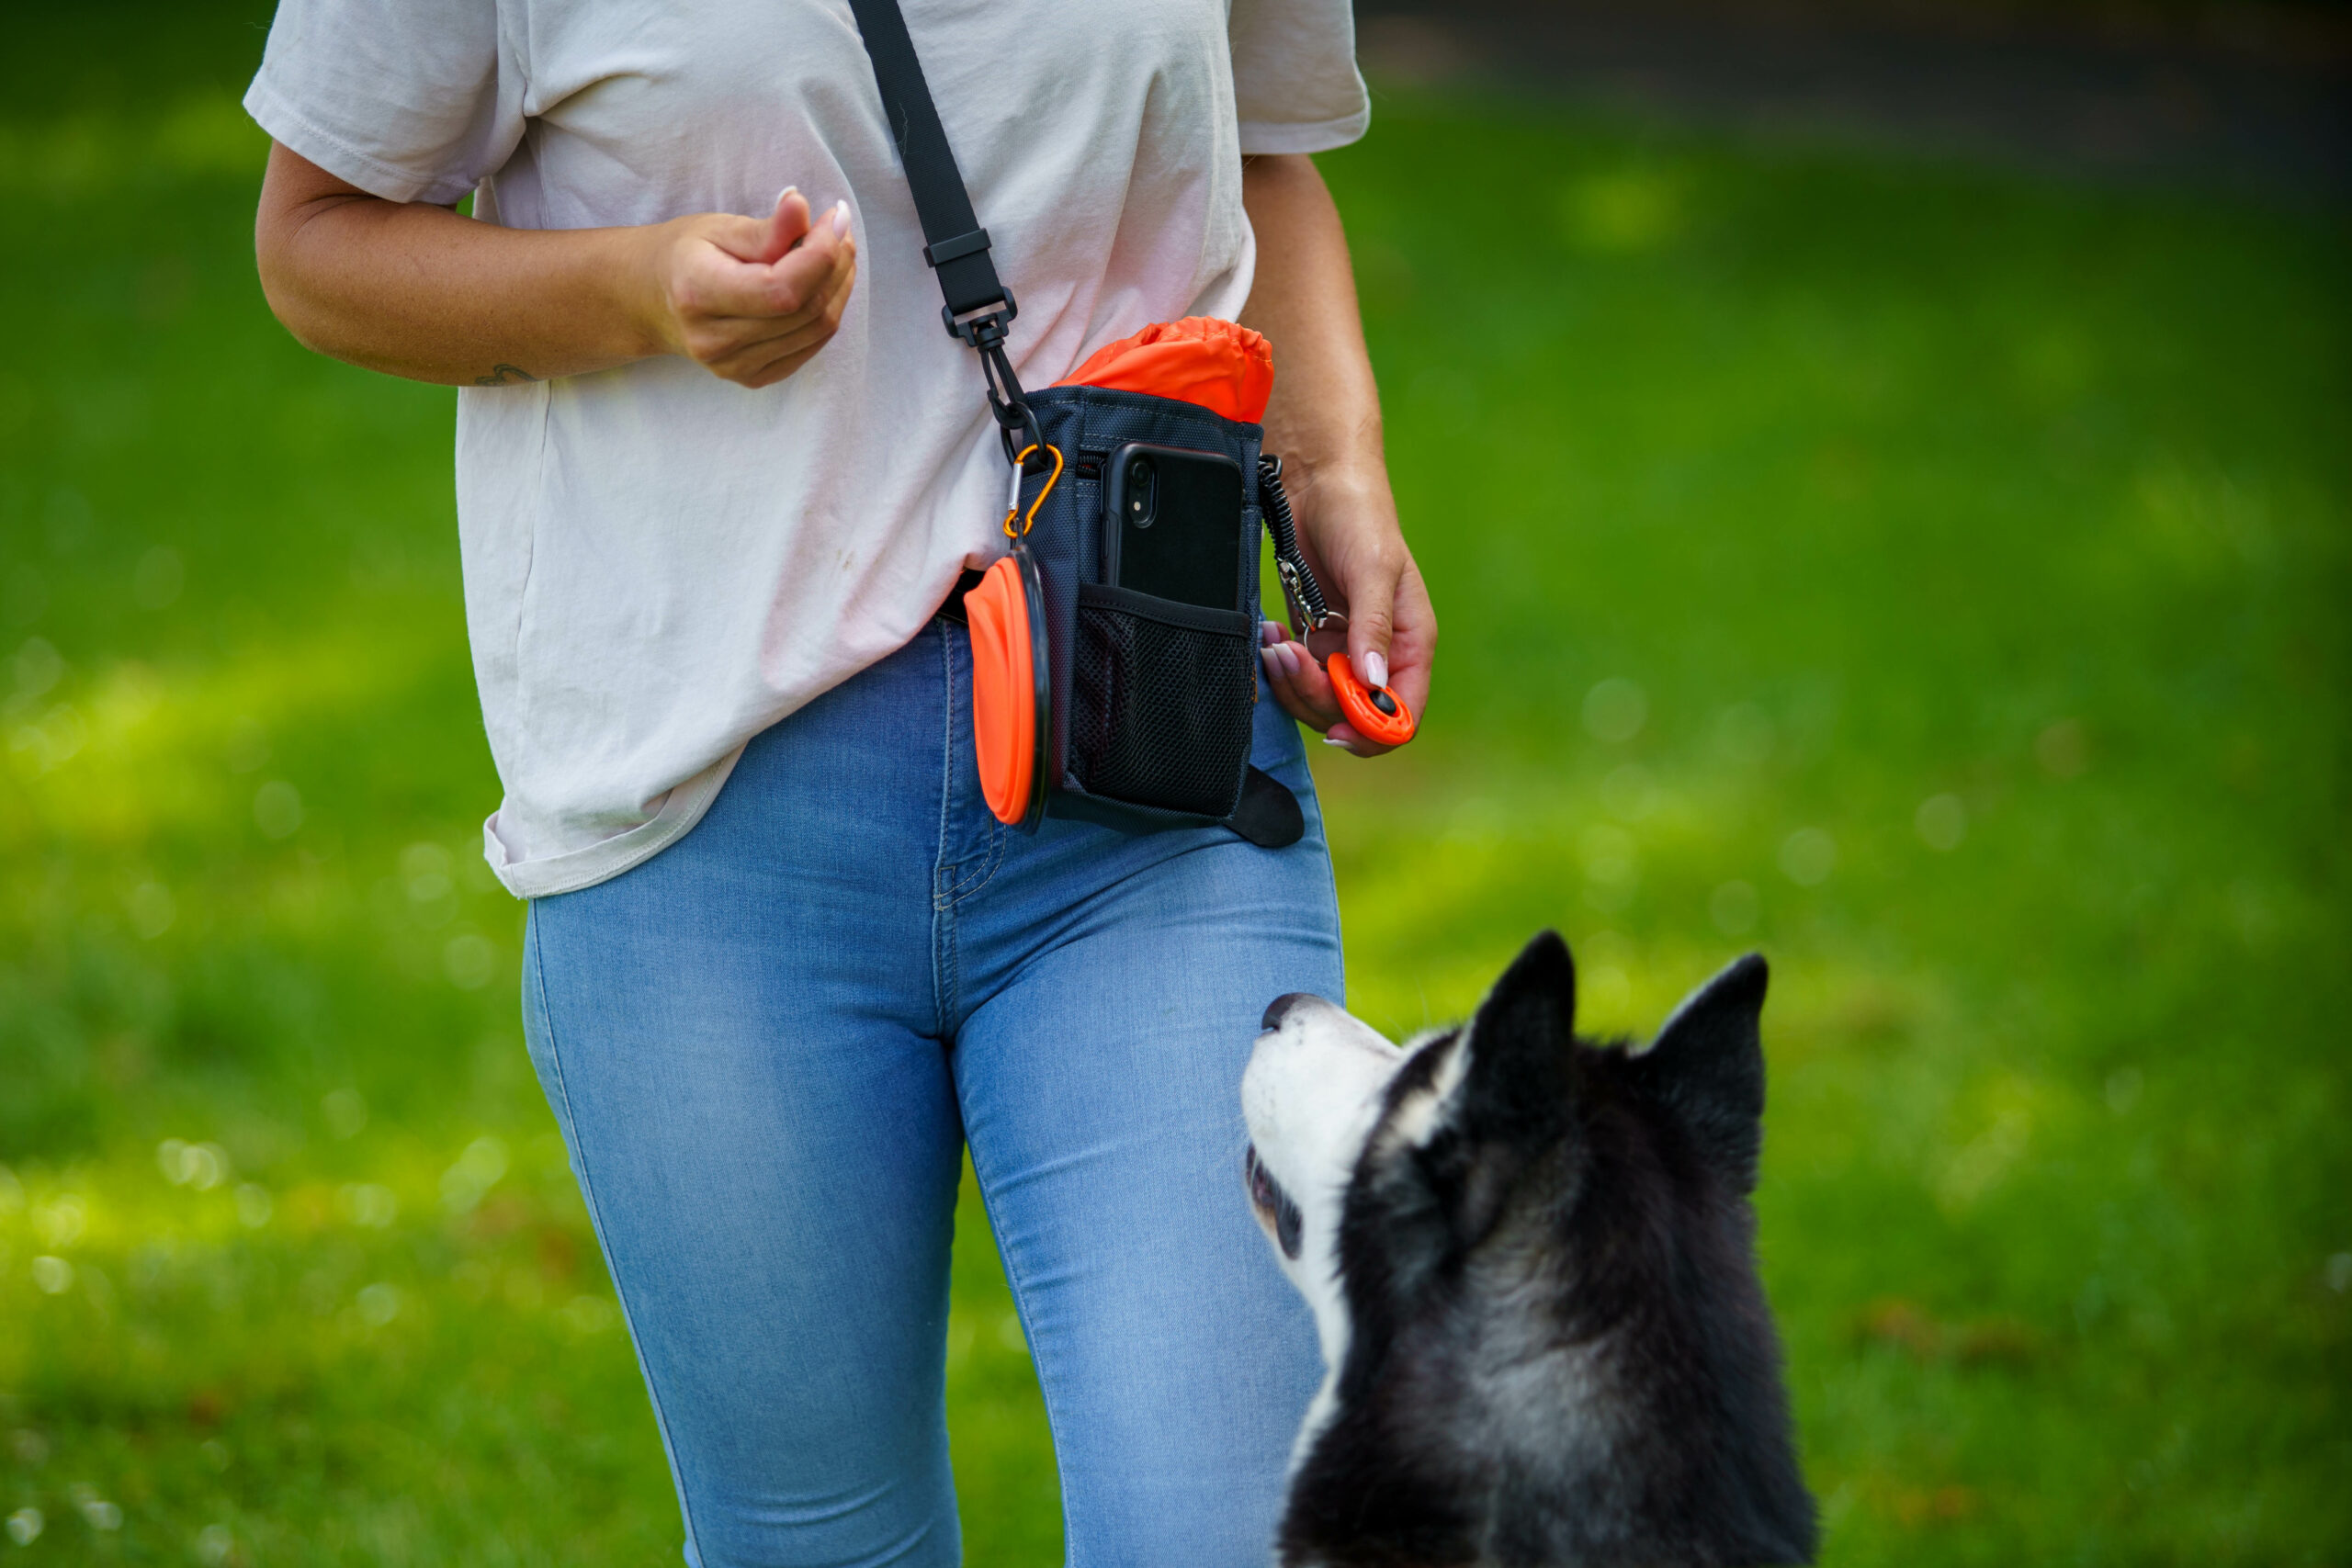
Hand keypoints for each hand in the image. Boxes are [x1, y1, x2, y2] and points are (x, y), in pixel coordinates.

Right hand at [630, 188, 856, 387]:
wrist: (652, 301)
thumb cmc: (685, 256)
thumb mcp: (718, 228)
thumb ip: (766, 228)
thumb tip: (803, 208)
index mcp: (699, 295)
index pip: (781, 288)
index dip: (821, 253)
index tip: (836, 217)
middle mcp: (715, 341)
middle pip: (805, 309)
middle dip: (836, 263)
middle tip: (839, 229)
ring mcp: (734, 367)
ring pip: (817, 329)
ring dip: (839, 285)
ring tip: (835, 250)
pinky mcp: (752, 377)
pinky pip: (811, 346)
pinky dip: (827, 310)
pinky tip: (823, 282)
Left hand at [1259, 465, 1436, 755]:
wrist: (1317, 482)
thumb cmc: (1359, 517)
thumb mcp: (1373, 570)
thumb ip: (1373, 628)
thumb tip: (1374, 684)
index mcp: (1410, 643)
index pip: (1402, 713)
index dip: (1373, 732)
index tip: (1337, 730)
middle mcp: (1381, 654)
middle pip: (1352, 714)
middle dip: (1315, 696)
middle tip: (1285, 655)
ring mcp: (1345, 648)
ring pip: (1319, 699)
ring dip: (1290, 681)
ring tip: (1273, 641)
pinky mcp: (1314, 636)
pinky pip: (1296, 674)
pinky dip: (1279, 664)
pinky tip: (1270, 633)